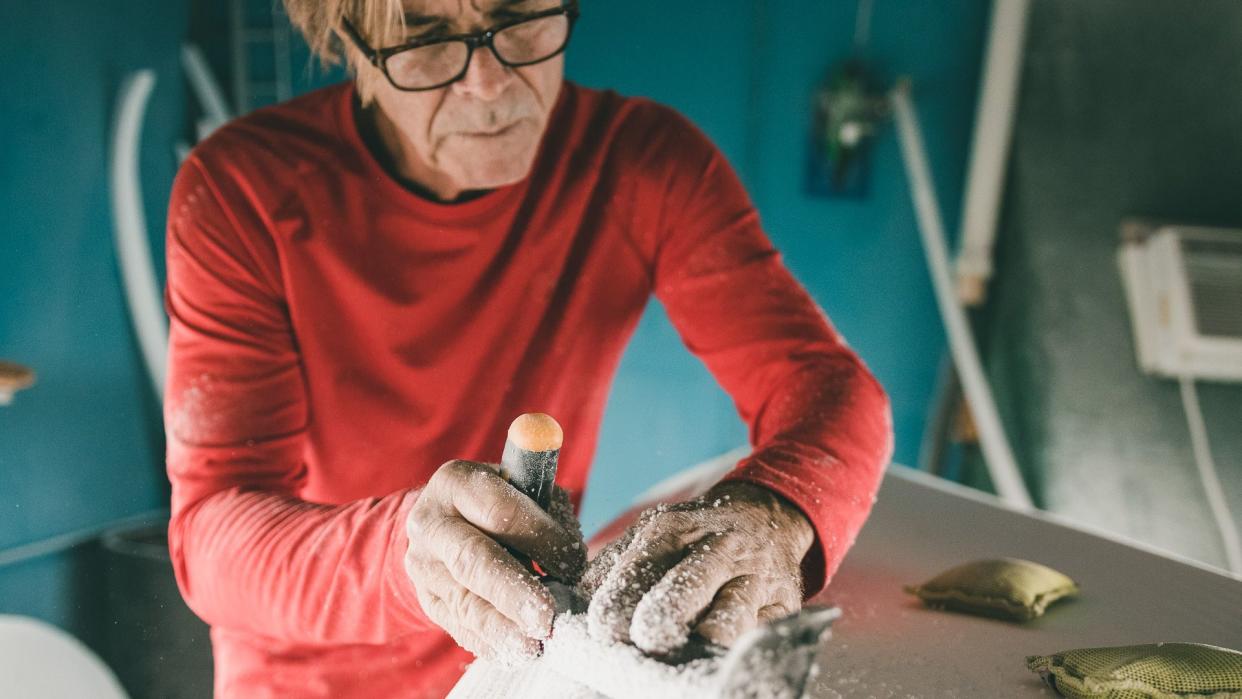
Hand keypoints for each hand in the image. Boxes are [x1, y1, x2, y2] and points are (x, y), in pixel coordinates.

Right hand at [404, 460, 585, 659]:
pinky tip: (514, 653)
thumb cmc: (496, 502)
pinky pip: (458, 626)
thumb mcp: (520, 489)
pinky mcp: (427, 600)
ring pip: (464, 601)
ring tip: (533, 647)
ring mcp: (423, 566)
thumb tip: (570, 560)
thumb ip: (547, 513)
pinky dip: (489, 643)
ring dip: (501, 629)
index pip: (500, 512)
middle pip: (473, 561)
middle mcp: (432, 524)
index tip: (572, 562)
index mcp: (456, 483)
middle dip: (513, 593)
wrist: (440, 523)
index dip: (540, 538)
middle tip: (545, 619)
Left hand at [583, 481, 812, 655]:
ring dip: (699, 646)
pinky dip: (733, 655)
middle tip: (644, 642)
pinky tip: (713, 665)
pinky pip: (757, 638)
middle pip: (683, 592)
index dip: (615, 609)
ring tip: (681, 662)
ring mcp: (754, 579)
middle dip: (658, 622)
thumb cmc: (696, 536)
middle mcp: (716, 550)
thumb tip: (572, 606)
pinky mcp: (783, 607)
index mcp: (672, 531)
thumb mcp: (653, 535)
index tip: (602, 633)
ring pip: (728, 621)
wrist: (768, 516)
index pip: (638, 572)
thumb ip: (612, 568)